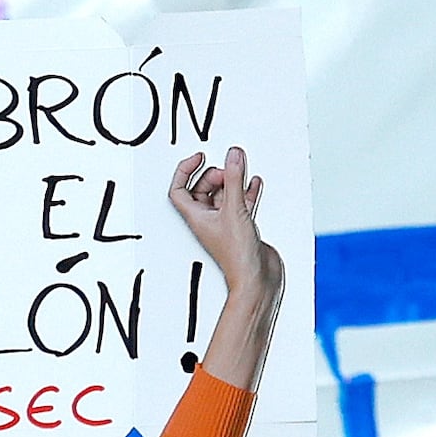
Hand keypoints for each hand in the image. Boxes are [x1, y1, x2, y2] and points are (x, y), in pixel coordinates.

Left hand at [169, 148, 287, 389]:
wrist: (257, 280)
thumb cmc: (238, 257)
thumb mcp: (234, 210)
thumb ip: (233, 180)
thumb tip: (232, 156)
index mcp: (196, 217)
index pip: (178, 189)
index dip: (185, 170)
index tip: (199, 157)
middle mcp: (208, 220)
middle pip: (202, 189)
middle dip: (213, 174)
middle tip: (226, 170)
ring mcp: (225, 224)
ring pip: (223, 195)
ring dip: (231, 181)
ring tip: (241, 170)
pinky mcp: (242, 228)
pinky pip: (241, 203)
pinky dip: (246, 191)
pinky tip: (253, 183)